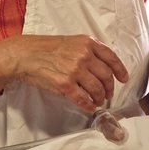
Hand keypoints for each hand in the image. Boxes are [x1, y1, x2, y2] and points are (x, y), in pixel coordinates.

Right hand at [13, 35, 128, 111]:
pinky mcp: (65, 85)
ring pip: (97, 89)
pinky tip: (89, 107)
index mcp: (87, 43)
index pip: (111, 57)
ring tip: (98, 101)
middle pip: (106, 76)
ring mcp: (75, 70)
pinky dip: (89, 106)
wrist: (25, 55)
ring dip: (100, 98)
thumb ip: (87, 50)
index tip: (124, 79)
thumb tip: (102, 67)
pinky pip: (83, 99)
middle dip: (109, 88)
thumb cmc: (45, 48)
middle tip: (108, 94)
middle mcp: (84, 56)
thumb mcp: (71, 42)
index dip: (120, 70)